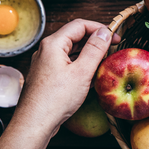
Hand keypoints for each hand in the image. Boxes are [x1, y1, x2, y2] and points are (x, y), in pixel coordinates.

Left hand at [13, 19, 119, 136]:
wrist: (34, 123)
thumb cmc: (55, 100)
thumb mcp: (82, 72)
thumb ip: (95, 50)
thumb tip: (104, 33)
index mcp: (53, 44)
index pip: (79, 25)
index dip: (99, 28)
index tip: (114, 37)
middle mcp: (46, 51)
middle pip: (74, 37)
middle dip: (94, 41)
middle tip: (112, 49)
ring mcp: (45, 64)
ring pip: (70, 51)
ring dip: (88, 54)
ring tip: (103, 63)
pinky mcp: (46, 77)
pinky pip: (66, 64)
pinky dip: (79, 65)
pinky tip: (89, 76)